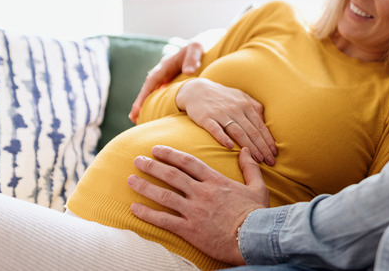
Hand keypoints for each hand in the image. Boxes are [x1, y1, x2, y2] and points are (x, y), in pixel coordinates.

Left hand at [128, 145, 268, 265]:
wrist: (253, 238)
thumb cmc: (256, 213)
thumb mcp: (258, 187)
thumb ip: (250, 167)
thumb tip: (246, 150)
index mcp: (216, 181)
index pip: (188, 162)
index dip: (170, 154)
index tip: (156, 149)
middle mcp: (202, 193)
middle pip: (171, 175)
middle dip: (152, 166)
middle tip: (137, 160)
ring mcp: (194, 211)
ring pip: (164, 195)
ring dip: (145, 186)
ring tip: (130, 180)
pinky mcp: (189, 229)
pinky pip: (164, 220)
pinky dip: (147, 214)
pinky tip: (134, 209)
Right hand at [129, 42, 203, 123]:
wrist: (202, 45)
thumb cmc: (198, 47)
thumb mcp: (196, 48)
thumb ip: (192, 58)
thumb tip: (188, 71)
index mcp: (165, 65)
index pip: (152, 81)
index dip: (143, 95)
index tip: (137, 108)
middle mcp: (162, 71)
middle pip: (148, 88)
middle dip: (140, 102)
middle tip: (133, 118)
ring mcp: (166, 76)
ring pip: (153, 91)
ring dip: (146, 104)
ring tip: (139, 119)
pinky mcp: (171, 81)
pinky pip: (161, 92)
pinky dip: (156, 102)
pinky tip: (155, 113)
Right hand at [176, 78, 275, 165]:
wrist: (197, 89)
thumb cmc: (223, 96)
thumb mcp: (241, 97)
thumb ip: (255, 108)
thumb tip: (265, 123)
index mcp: (246, 105)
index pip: (260, 126)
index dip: (268, 141)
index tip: (275, 154)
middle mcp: (236, 109)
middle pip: (252, 131)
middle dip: (263, 148)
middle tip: (270, 162)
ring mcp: (221, 113)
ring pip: (238, 132)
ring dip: (249, 147)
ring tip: (257, 159)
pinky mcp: (206, 117)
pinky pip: (215, 129)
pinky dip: (223, 138)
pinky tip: (229, 147)